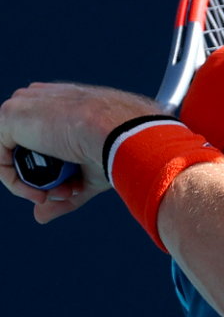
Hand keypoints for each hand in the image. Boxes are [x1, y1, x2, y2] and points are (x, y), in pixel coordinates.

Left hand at [0, 82, 165, 222]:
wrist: (118, 130)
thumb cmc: (114, 144)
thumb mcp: (86, 173)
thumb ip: (62, 189)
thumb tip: (40, 216)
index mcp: (58, 102)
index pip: (38, 137)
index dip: (50, 168)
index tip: (70, 187)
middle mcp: (37, 100)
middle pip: (25, 149)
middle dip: (42, 178)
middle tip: (66, 192)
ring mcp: (21, 107)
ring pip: (12, 156)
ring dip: (30, 184)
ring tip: (56, 194)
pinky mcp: (8, 118)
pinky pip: (0, 161)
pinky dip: (16, 184)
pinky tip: (37, 192)